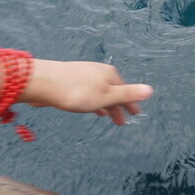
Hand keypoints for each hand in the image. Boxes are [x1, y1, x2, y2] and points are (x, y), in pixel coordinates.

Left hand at [19, 59, 153, 125]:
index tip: (135, 115)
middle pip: (113, 90)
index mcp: (110, 74)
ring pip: (99, 91)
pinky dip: (92, 100)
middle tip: (121, 122)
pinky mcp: (71, 79)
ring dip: (104, 104)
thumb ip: (127, 94)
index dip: (131, 104)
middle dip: (118, 106)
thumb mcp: (106, 96)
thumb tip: (151, 89)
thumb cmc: (76, 91)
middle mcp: (99, 71)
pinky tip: (86, 106)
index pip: (126, 90)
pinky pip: (88, 91)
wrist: (43, 83)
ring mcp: (84, 74)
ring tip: (105, 116)